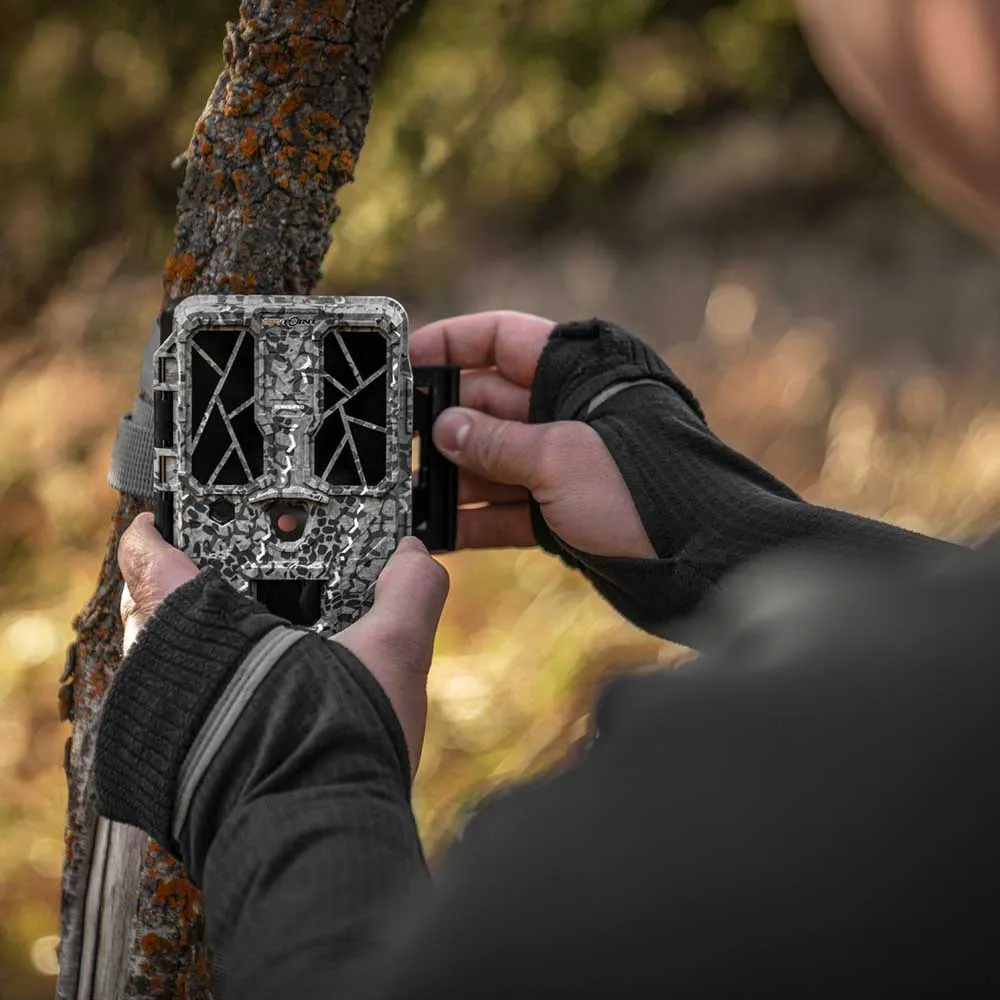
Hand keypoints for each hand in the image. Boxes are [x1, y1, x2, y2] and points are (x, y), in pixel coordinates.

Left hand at [118, 514, 448, 774]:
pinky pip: (187, 709)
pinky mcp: (181, 767)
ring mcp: (169, 725)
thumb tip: (416, 556)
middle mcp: (169, 676)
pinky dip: (218, 690)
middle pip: (157, 612)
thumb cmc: (337, 744)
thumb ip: (408, 591)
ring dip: (206, 645)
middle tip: (231, 574)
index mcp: (201, 629)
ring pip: (172, 664)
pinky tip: (264, 692)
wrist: (318, 834)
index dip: (160, 530)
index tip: (170, 517)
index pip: (151, 557)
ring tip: (256, 634)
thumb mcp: (391, 650)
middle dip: (189, 589)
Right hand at [410, 311, 655, 559]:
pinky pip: (506, 510)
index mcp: (574, 377)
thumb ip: (496, 443)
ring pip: (491, 462)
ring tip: (405, 494)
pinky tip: (436, 532)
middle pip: (486, 405)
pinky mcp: (561, 512)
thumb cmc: (642, 490)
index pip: (502, 339)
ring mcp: (562, 465)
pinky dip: (474, 522)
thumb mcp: (560, 458)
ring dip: (451, 480)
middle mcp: (564, 415)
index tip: (405, 359)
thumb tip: (444, 428)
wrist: (700, 559)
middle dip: (442, 424)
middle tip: (392, 441)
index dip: (452, 343)